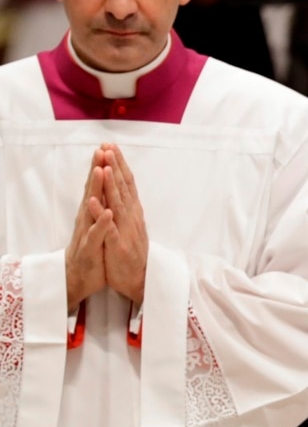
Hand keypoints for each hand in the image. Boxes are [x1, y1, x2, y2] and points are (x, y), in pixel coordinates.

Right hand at [66, 149, 109, 310]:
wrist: (79, 278)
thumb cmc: (92, 251)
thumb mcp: (99, 226)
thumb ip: (101, 207)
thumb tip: (106, 188)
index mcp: (94, 213)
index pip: (100, 187)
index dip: (104, 168)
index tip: (109, 148)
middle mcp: (88, 219)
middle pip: (93, 191)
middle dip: (98, 170)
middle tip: (101, 150)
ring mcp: (87, 232)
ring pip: (92, 208)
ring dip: (96, 190)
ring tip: (100, 171)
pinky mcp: (90, 248)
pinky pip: (96, 234)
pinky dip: (101, 223)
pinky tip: (108, 212)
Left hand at [100, 145, 147, 303]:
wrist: (139, 280)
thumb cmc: (131, 252)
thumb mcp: (131, 226)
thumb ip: (128, 207)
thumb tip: (125, 188)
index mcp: (132, 212)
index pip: (127, 183)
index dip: (119, 165)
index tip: (112, 147)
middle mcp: (131, 217)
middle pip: (124, 188)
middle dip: (115, 167)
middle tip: (109, 147)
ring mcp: (125, 231)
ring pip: (118, 204)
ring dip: (111, 185)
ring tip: (105, 167)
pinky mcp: (118, 246)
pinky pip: (108, 228)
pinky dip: (101, 215)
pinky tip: (94, 202)